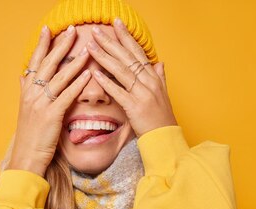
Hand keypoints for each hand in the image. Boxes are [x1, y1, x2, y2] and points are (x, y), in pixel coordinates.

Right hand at [8, 25, 91, 176]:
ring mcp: (40, 104)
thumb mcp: (25, 111)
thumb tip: (23, 77)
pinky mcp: (51, 116)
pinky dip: (78, 83)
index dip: (42, 45)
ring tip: (87, 49)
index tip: (48, 29)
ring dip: (75, 62)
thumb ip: (25, 92)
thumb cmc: (29, 136)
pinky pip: (67, 95)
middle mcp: (31, 94)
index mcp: (26, 92)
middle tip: (72, 30)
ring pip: (59, 77)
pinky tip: (88, 74)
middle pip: (48, 64)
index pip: (34, 62)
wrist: (26, 158)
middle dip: (61, 45)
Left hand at [85, 18, 177, 136]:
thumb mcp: (163, 95)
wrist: (165, 138)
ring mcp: (142, 94)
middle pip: (127, 57)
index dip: (126, 37)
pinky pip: (119, 92)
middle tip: (96, 31)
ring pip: (121, 71)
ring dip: (104, 57)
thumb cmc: (161, 118)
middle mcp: (149, 82)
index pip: (138, 52)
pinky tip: (95, 73)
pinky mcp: (135, 107)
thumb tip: (159, 63)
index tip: (116, 24)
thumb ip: (160, 77)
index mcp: (153, 77)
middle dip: (110, 42)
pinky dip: (107, 82)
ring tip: (90, 47)